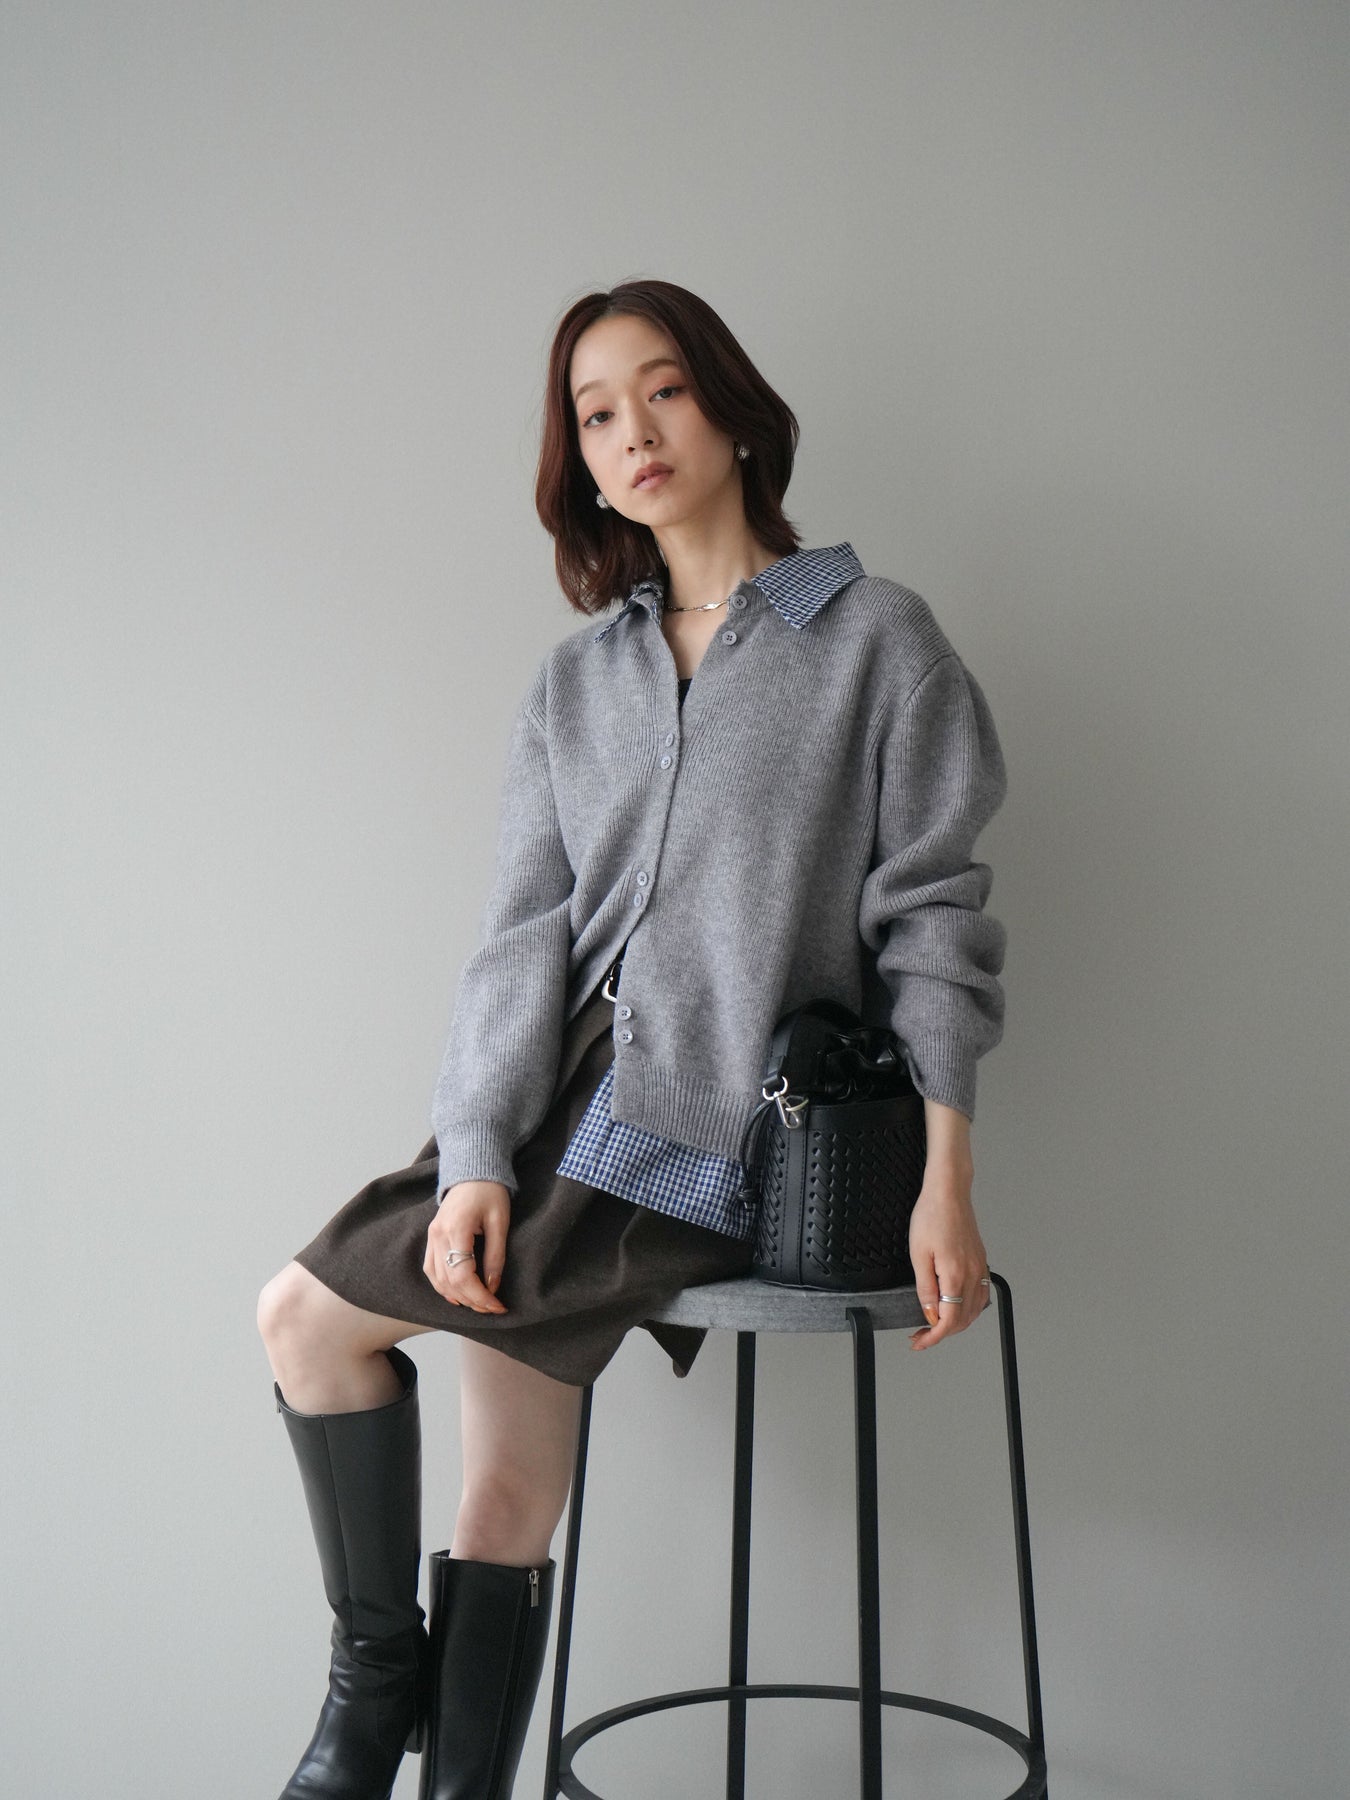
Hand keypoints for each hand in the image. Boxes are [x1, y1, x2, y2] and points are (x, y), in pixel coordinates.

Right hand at [424, 1180, 510, 1312]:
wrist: (472, 1172)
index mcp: (455, 1229)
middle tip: (493, 1308)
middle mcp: (438, 1235)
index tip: (498, 1306)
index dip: (480, 1296)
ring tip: (479, 1304)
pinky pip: (431, 1269)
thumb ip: (495, 1256)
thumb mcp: (500, 1222)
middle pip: (450, 1282)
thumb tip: (493, 1287)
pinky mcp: (431, 1237)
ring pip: (437, 1279)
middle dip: (472, 1300)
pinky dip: (442, 1286)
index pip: (463, 1276)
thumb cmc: (490, 1193)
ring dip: (458, 1297)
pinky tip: (457, 1295)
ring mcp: (431, 1236)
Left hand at [907, 1104, 990, 1350]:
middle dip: (942, 1333)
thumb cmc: (930, 1217)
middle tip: (920, 1335)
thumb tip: (931, 1314)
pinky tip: (955, 1307)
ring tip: (934, 1324)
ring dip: (957, 1323)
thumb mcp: (918, 1254)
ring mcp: (980, 1268)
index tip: (918, 1342)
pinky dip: (969, 1309)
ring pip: (975, 1310)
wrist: (949, 1193)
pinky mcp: (981, 1261)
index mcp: (956, 1275)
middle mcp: (973, 1275)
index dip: (934, 1337)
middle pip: (964, 1320)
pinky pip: (980, 1295)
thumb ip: (926, 1288)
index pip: (950, 1321)